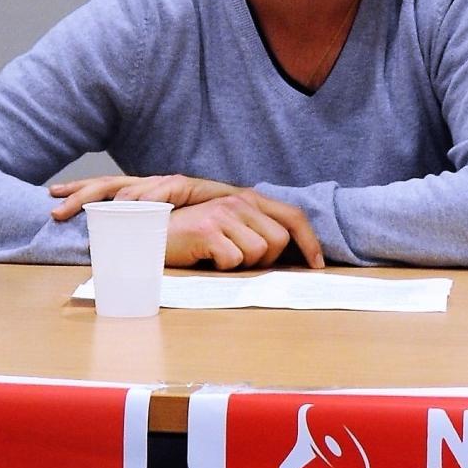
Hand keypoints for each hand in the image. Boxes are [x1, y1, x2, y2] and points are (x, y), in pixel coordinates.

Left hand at [50, 173, 236, 219]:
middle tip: (57, 209)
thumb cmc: (204, 221)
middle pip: (109, 184)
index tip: (52, 196)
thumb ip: (144, 236)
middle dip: (81, 193)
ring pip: (131, 186)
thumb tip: (115, 252)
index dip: (78, 191)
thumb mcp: (166, 228)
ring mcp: (168, 184)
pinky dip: (147, 197)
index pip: (105, 188)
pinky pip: (164, 190)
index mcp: (142, 194)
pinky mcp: (188, 185)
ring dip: (108, 198)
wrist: (245, 208)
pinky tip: (132, 206)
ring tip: (87, 212)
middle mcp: (151, 184)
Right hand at [165, 191, 323, 270]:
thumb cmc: (192, 237)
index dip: (309, 241)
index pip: (292, 216)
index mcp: (248, 199)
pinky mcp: (207, 230)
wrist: (151, 233)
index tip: (317, 265)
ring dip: (241, 264)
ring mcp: (223, 214)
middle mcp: (238, 201)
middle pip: (278, 240)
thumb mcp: (228, 227)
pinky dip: (221, 268)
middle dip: (265, 259)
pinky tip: (205, 258)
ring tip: (218, 256)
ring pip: (258, 252)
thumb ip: (255, 230)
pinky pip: (233, 261)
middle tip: (238, 259)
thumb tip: (288, 256)